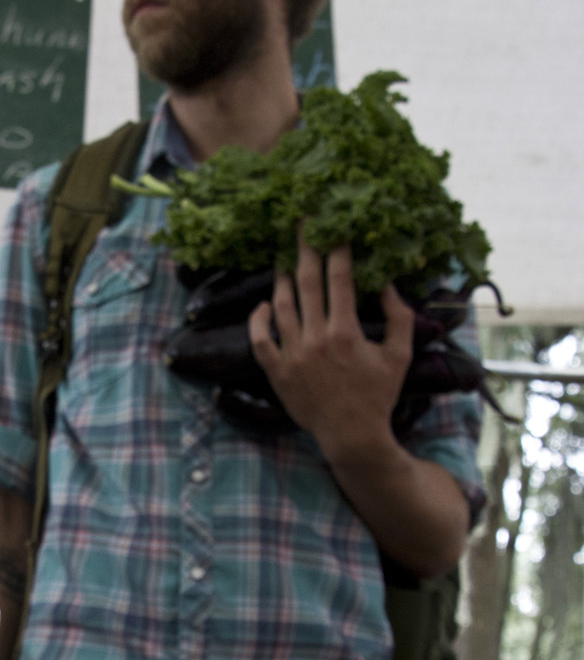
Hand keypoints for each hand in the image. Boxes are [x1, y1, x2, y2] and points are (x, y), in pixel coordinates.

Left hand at [247, 236, 414, 461]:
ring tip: (284, 261)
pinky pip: (260, 340)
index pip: (339, 278)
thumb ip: (399, 318)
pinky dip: (259, 320)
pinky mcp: (277, 372)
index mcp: (346, 332)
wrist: (352, 436)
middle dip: (304, 248)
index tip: (334, 226)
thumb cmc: (378, 395)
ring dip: (282, 278)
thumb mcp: (399, 355)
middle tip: (301, 223)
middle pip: (307, 282)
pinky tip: (265, 304)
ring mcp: (292, 355)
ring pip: (281, 306)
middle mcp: (315, 339)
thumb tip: (387, 285)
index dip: (336, 248)